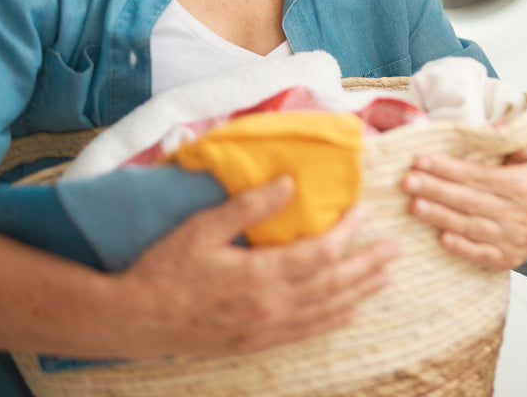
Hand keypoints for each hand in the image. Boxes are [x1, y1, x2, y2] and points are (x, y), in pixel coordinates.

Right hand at [113, 177, 396, 358]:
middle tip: (396, 248)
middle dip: (367, 264)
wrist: (131, 321)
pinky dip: (332, 320)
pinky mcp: (255, 343)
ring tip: (385, 276)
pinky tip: (350, 311)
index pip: (319, 253)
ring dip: (358, 292)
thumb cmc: (162, 269)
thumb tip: (289, 182)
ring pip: (325, 310)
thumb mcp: (200, 229)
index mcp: (258, 275)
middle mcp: (268, 306)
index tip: (364, 211)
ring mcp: (264, 328)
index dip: (347, 232)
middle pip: (332, 284)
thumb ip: (248, 206)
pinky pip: (305, 332)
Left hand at [401, 141, 526, 270]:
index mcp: (522, 185)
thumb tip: (488, 125)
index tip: (422, 160)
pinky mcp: (507, 259)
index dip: (449, 168)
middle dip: (435, 190)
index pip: (478, 175)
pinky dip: (461, 247)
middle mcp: (516, 213)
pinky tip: (440, 237)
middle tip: (408, 181)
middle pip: (469, 200)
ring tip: (414, 206)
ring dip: (440, 217)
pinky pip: (480, 254)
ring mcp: (512, 239)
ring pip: (470, 226)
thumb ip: (513, 139)